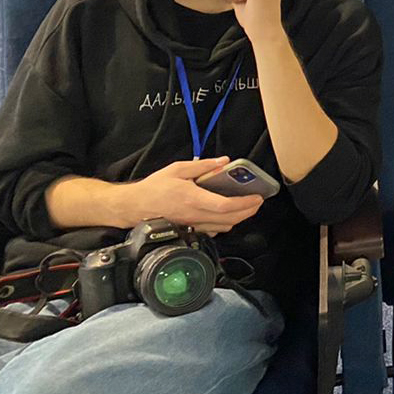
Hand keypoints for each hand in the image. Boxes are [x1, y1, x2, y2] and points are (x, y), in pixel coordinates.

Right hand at [121, 158, 263, 233]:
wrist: (135, 206)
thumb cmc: (154, 188)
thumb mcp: (178, 169)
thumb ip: (202, 166)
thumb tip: (223, 162)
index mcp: (193, 199)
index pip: (225, 206)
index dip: (244, 204)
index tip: (257, 197)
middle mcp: (195, 215)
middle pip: (230, 220)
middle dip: (248, 212)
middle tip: (258, 201)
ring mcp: (193, 225)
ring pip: (223, 227)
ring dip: (238, 218)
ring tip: (247, 207)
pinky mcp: (190, 229)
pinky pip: (213, 231)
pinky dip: (225, 224)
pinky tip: (227, 214)